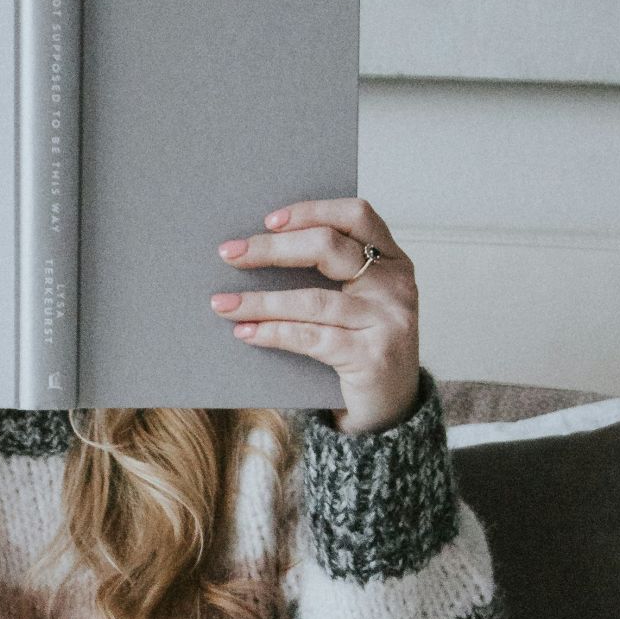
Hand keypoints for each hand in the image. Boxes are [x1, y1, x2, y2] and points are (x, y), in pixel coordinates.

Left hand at [208, 197, 420, 435]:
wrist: (391, 407)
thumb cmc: (362, 344)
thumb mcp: (356, 301)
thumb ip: (328, 274)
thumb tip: (254, 250)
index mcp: (392, 260)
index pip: (355, 215)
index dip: (311, 211)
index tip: (267, 221)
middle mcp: (396, 285)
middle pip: (328, 247)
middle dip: (272, 249)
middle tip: (230, 254)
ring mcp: (388, 321)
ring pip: (312, 300)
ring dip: (260, 301)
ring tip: (223, 303)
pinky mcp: (372, 357)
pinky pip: (311, 338)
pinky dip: (272, 333)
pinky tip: (247, 332)